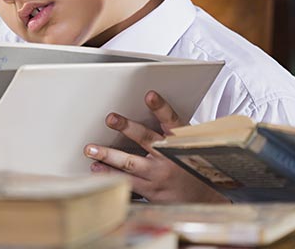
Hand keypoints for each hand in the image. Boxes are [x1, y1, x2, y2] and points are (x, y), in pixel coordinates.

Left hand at [84, 91, 228, 202]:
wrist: (203, 199)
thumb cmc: (189, 165)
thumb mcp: (187, 143)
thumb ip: (169, 128)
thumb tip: (148, 102)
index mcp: (180, 141)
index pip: (171, 120)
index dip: (161, 107)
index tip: (149, 95)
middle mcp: (170, 157)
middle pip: (146, 139)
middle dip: (127, 128)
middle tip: (111, 118)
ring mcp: (159, 176)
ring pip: (131, 164)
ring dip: (109, 156)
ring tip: (91, 149)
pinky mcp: (151, 192)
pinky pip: (128, 183)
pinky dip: (110, 175)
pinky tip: (97, 169)